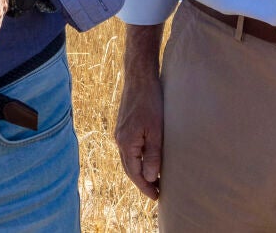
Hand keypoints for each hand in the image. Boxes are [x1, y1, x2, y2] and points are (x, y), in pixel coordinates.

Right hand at [113, 60, 164, 199]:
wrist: (140, 78)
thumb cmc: (151, 103)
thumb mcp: (156, 131)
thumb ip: (153, 155)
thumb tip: (149, 177)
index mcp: (126, 143)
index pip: (134, 173)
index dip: (145, 187)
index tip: (156, 197)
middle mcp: (119, 139)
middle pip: (128, 168)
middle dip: (141, 182)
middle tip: (156, 192)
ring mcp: (120, 132)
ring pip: (128, 159)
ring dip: (139, 171)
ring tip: (153, 180)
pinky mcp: (124, 126)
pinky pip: (129, 149)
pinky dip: (137, 159)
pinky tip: (147, 159)